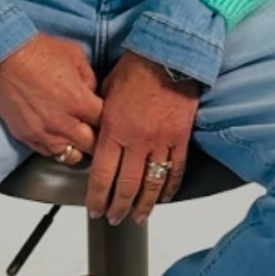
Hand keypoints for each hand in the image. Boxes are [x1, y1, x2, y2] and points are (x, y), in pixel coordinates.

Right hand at [0, 32, 103, 158]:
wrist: (3, 55)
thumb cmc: (39, 51)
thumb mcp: (76, 56)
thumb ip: (90, 80)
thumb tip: (93, 95)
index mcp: (79, 101)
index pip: (106, 123)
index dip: (109, 121)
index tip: (106, 117)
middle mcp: (63, 123)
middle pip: (92, 146)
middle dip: (97, 138)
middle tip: (96, 131)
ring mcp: (43, 133)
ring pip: (70, 155)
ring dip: (76, 146)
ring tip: (75, 136)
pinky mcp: (25, 136)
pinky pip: (47, 152)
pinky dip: (54, 146)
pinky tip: (55, 135)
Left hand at [85, 51, 199, 224]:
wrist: (167, 55)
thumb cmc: (134, 69)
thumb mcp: (105, 93)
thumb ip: (101, 119)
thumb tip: (94, 136)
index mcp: (113, 130)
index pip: (102, 175)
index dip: (97, 198)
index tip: (94, 210)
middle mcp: (136, 141)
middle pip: (125, 186)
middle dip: (118, 207)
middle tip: (114, 219)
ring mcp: (160, 141)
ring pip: (151, 183)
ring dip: (143, 205)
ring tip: (138, 218)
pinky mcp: (180, 137)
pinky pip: (176, 169)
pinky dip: (170, 187)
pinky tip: (164, 198)